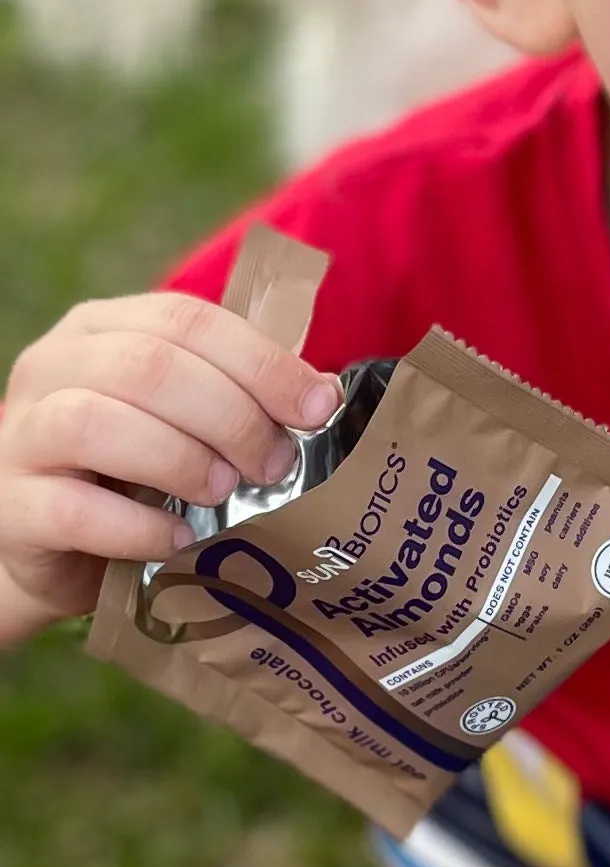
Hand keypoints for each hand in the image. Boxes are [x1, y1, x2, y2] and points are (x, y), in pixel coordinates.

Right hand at [0, 292, 340, 628]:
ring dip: (179, 458)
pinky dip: (138, 526)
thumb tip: (322, 395)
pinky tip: (180, 538)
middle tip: (274, 463)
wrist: (48, 547)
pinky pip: (72, 510)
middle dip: (230, 414)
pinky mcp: (10, 507)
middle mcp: (53, 365)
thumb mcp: (184, 416)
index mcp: (103, 327)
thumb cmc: (129, 470)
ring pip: (96, 423)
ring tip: (225, 492)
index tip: (317, 407)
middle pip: (148, 366)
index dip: (260, 361)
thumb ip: (241, 393)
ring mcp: (22, 434)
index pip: (187, 318)